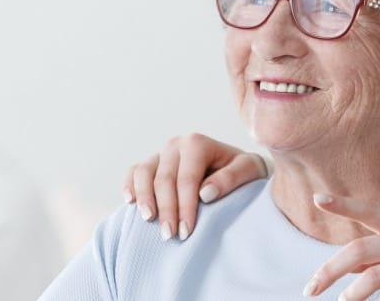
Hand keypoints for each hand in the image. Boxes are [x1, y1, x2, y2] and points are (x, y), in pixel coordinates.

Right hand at [123, 133, 267, 239]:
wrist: (235, 166)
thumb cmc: (242, 170)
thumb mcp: (249, 170)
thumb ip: (231, 178)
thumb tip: (205, 194)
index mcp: (197, 143)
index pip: (187, 179)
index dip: (185, 206)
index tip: (186, 231)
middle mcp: (176, 144)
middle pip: (164, 179)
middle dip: (166, 209)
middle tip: (170, 236)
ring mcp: (161, 153)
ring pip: (144, 173)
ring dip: (144, 198)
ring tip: (149, 220)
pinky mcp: (152, 162)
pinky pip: (134, 171)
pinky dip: (130, 185)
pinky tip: (131, 202)